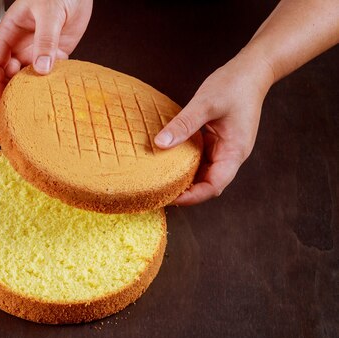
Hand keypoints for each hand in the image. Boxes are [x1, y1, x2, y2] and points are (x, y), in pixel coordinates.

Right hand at [0, 0, 92, 105]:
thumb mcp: (49, 12)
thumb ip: (45, 39)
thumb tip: (42, 67)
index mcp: (10, 32)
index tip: (0, 99)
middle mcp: (21, 44)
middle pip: (9, 75)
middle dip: (11, 92)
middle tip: (19, 109)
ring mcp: (38, 51)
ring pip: (29, 78)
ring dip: (32, 91)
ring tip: (38, 104)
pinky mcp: (55, 54)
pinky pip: (50, 75)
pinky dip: (51, 85)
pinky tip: (55, 92)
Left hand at [154, 50, 274, 204]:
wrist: (251, 70)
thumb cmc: (234, 85)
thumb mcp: (205, 104)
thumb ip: (183, 124)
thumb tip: (160, 143)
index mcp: (234, 152)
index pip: (214, 185)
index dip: (193, 196)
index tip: (170, 198)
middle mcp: (229, 155)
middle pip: (206, 183)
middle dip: (184, 191)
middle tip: (156, 191)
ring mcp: (223, 149)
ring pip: (201, 172)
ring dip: (183, 177)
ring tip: (158, 180)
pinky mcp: (215, 141)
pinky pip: (198, 158)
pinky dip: (183, 162)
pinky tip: (166, 160)